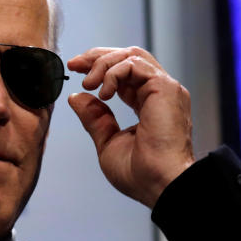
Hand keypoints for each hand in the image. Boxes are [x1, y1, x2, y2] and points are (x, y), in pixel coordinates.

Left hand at [67, 46, 194, 207]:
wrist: (160, 184)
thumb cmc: (141, 174)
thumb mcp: (108, 142)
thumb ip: (95, 119)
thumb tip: (77, 97)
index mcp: (148, 105)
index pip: (124, 73)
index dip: (99, 67)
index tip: (76, 70)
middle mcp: (159, 93)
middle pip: (128, 57)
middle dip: (97, 56)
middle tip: (74, 65)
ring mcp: (165, 89)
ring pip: (131, 56)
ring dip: (103, 63)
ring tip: (88, 83)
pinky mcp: (165, 88)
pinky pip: (134, 64)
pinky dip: (113, 73)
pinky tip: (102, 93)